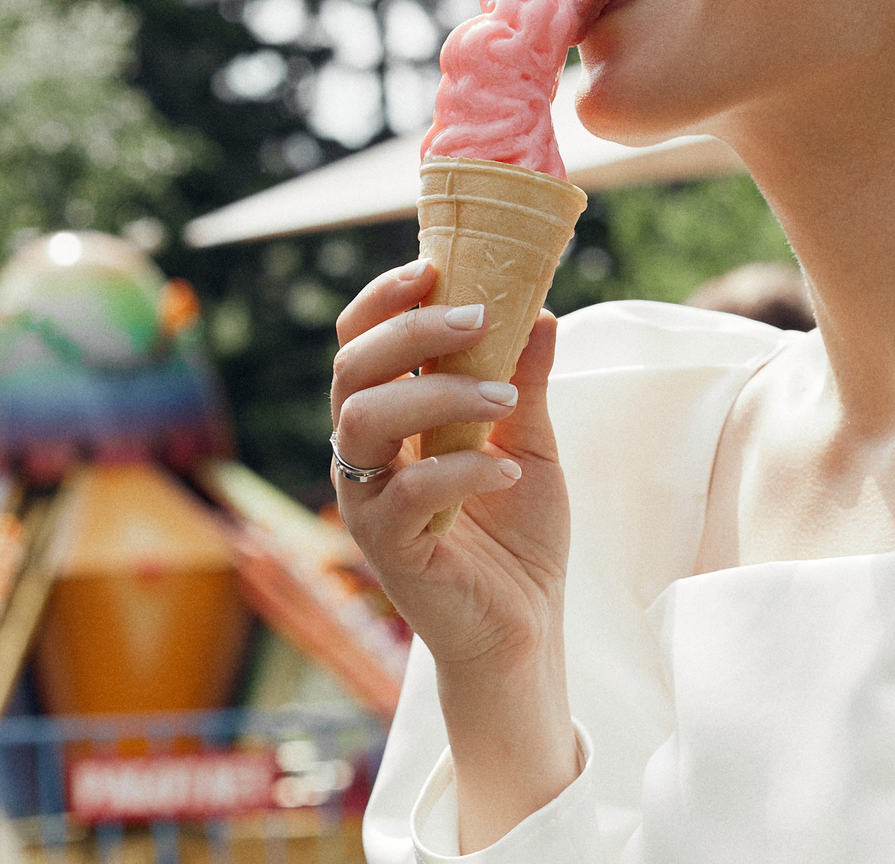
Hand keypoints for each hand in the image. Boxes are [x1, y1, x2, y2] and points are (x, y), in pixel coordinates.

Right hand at [330, 260, 577, 840]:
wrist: (524, 628)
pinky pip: (404, 494)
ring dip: (434, 394)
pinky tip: (506, 468)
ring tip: (503, 397)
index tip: (434, 266)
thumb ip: (528, 381)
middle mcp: (364, 450)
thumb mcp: (531, 442)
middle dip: (409, 332)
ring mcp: (367, 498)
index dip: (384, 298)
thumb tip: (543, 311)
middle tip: (477, 319)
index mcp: (389, 415)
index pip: (360, 340)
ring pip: (365, 421)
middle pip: (351, 368)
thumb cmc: (518, 535)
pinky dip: (458, 470)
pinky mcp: (387, 546)